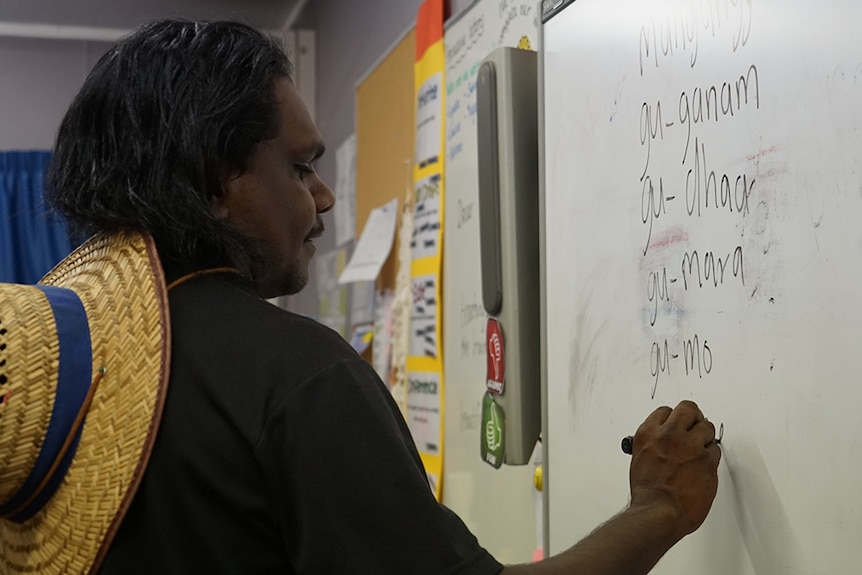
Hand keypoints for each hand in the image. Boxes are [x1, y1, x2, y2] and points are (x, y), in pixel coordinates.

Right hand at [629, 400, 720, 539]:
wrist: (659, 512)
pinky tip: (703, 465)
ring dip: (704, 437)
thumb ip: (654, 445)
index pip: (665, 411)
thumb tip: (663, 443)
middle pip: (688, 409)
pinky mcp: (708, 460)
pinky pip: (715, 449)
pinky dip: (711, 456)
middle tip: (695, 425)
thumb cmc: (648, 493)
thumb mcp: (640, 459)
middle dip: (693, 417)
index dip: (673, 418)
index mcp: (648, 433)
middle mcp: (670, 435)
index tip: (677, 424)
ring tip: (700, 448)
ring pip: (707, 427)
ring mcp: (690, 446)